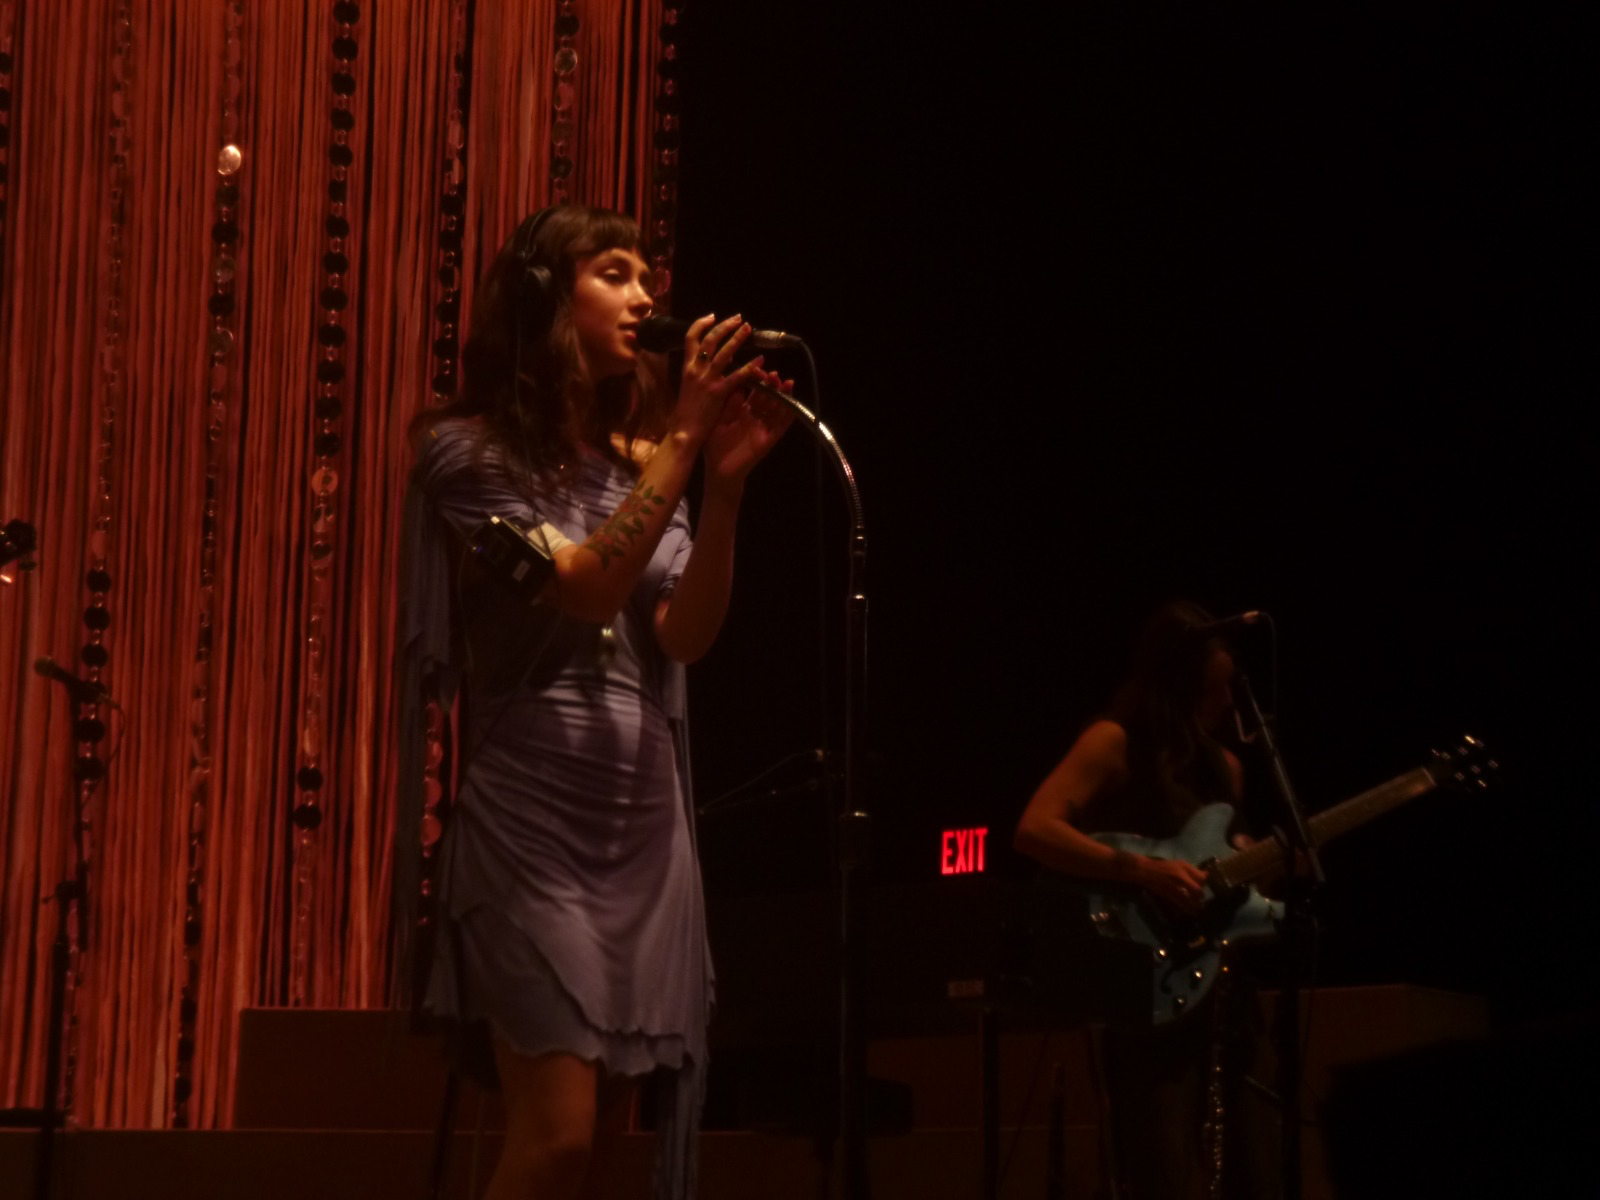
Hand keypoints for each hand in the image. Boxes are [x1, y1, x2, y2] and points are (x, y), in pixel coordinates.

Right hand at [672, 314, 765, 440]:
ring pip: (724, 352)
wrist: (683, 431)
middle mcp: (696, 370)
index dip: (701, 324)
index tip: (712, 316)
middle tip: (739, 319)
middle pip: (710, 340)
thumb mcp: (688, 387)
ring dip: (738, 338)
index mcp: (687, 368)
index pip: (690, 338)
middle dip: (725, 326)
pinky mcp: (718, 392)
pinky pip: (737, 376)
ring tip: (748, 329)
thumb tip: (708, 362)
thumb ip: (697, 373)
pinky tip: (760, 360)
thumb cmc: (686, 412)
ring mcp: (707, 380)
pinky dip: (750, 366)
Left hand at [702, 368, 796, 491]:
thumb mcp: (718, 421)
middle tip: (773, 373)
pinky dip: (788, 415)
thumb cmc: (713, 446)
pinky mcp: (768, 439)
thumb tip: (737, 386)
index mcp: (741, 410)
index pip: (752, 392)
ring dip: (783, 396)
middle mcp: (754, 417)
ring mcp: (763, 428)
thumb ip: (728, 406)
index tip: (757, 369)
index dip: (757, 381)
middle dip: (771, 385)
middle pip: (767, 397)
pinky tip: (792, 405)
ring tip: (787, 382)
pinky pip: (781, 426)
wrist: (718, 470)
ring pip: (777, 409)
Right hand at [1136, 856, 1208, 915]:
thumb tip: (1207, 875)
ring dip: (1194, 906)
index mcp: (1183, 871)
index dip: (1204, 884)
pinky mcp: (1168, 896)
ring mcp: (1174, 889)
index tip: (1204, 887)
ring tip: (1198, 909)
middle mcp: (1180, 881)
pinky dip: (1185, 909)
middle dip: (1200, 897)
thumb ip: (1194, 870)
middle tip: (1202, 900)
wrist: (1147, 872)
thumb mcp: (1181, 864)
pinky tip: (1190, 912)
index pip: (1200, 880)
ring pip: (1188, 900)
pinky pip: (1179, 904)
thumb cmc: (1166, 866)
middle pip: (1196, 891)